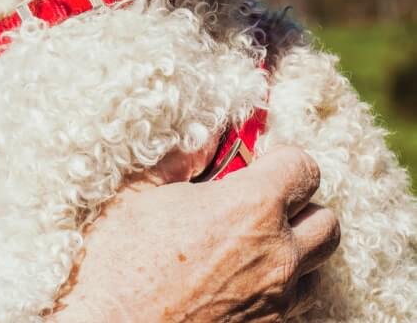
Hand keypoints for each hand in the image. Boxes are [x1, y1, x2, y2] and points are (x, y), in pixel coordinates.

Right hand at [53, 146, 339, 321]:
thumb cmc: (116, 261)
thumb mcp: (137, 192)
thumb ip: (180, 159)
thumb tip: (204, 138)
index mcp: (249, 208)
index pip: (303, 168)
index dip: (281, 158)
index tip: (256, 162)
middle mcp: (277, 255)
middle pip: (326, 222)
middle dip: (300, 205)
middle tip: (259, 201)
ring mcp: (276, 301)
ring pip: (316, 267)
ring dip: (293, 249)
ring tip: (250, 244)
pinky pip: (293, 304)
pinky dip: (278, 287)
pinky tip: (237, 279)